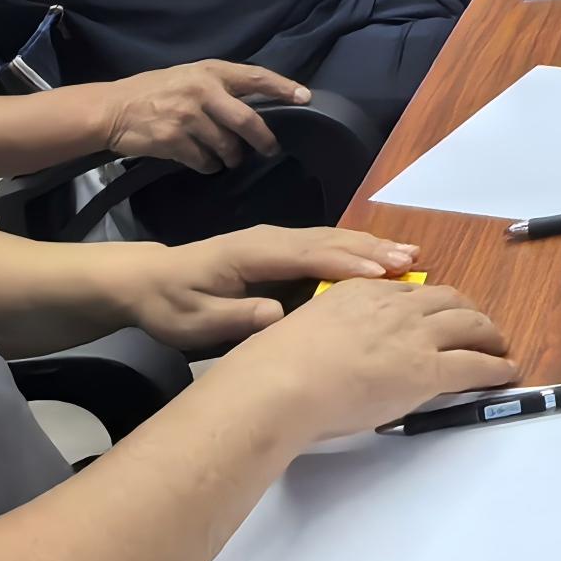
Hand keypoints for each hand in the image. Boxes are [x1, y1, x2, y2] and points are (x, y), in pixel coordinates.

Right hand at [99, 60, 304, 171]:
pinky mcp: (173, 141)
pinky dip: (208, 166)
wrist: (112, 109)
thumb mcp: (189, 77)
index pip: (255, 77)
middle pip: (248, 121)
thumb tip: (256, 105)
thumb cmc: (155, 91)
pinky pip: (204, 161)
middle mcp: (202, 91)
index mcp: (210, 71)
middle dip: (264, 140)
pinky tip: (203, 162)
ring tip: (229, 158)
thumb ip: (219, 87)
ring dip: (232, 157)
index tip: (305, 97)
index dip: (282, 87)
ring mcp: (187, 117)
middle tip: (271, 150)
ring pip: (227, 146)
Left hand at [114, 226, 426, 352]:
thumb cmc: (171, 305)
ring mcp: (276, 240)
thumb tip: (277, 313)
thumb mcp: (194, 321)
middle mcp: (270, 239)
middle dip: (371, 249)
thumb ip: (235, 317)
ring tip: (409, 255)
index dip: (344, 263)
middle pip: (328, 240)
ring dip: (370, 245)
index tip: (380, 273)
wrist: (149, 281)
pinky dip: (356, 248)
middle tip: (411, 260)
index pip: (306, 255)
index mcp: (251, 253)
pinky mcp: (280, 248)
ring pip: (331, 239)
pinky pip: (324, 245)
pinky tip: (379, 257)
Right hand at [213, 273, 518, 444]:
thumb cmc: (274, 370)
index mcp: (358, 292)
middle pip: (446, 299)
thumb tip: (333, 355)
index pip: (408, 292)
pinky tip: (506, 372)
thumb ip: (327, 335)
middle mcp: (392, 306)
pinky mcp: (428, 369)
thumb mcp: (303, 332)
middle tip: (477, 326)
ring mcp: (414, 335)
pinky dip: (495, 367)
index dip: (429, 304)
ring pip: (468, 324)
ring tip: (498, 346)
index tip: (436, 313)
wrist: (281, 385)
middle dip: (466, 311)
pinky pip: (474, 364)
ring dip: (488, 334)